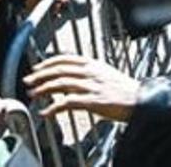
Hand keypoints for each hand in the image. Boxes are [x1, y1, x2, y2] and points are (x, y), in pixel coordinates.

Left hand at [24, 55, 140, 121]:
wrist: (142, 101)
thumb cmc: (125, 90)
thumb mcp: (106, 74)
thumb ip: (90, 72)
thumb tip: (73, 74)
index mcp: (94, 64)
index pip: (66, 58)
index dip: (48, 62)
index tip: (37, 68)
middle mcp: (91, 72)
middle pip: (59, 70)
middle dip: (40, 75)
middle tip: (28, 81)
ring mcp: (92, 86)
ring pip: (60, 84)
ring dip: (43, 89)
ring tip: (33, 95)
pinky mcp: (93, 101)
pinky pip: (68, 103)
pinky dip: (54, 108)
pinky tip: (46, 113)